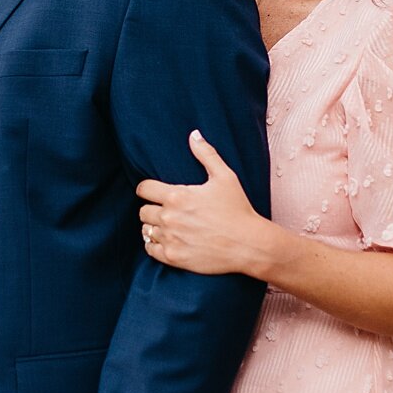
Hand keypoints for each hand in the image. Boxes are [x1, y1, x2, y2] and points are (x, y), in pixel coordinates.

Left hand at [136, 130, 273, 277]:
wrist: (249, 245)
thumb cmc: (238, 209)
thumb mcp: (226, 178)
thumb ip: (206, 155)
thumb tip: (194, 135)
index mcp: (176, 196)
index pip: (143, 189)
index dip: (147, 190)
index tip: (154, 193)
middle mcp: (169, 217)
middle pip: (143, 211)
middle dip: (152, 209)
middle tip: (167, 211)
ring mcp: (170, 238)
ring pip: (146, 230)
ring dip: (154, 227)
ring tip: (169, 226)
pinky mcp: (173, 257)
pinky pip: (150, 249)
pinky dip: (154, 245)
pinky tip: (168, 241)